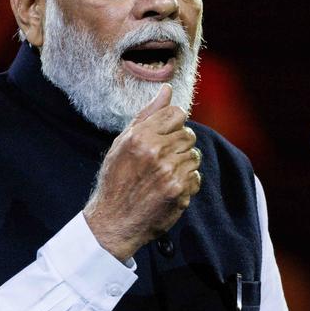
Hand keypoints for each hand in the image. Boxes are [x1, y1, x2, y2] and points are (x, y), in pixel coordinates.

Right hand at [84, 84, 201, 260]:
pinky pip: (196, 177)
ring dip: (184, 164)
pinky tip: (168, 188)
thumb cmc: (116, 179)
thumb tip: (167, 89)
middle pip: (189, 135)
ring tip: (164, 175)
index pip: (177, 114)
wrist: (113, 221)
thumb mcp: (123, 143)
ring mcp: (170, 173)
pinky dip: (186, 183)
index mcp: (140, 136)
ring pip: (195, 156)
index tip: (165, 137)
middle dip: (179, 145)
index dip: (173, 125)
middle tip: (162, 160)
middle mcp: (156, 152)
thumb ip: (148, 115)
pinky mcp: (180, 192)